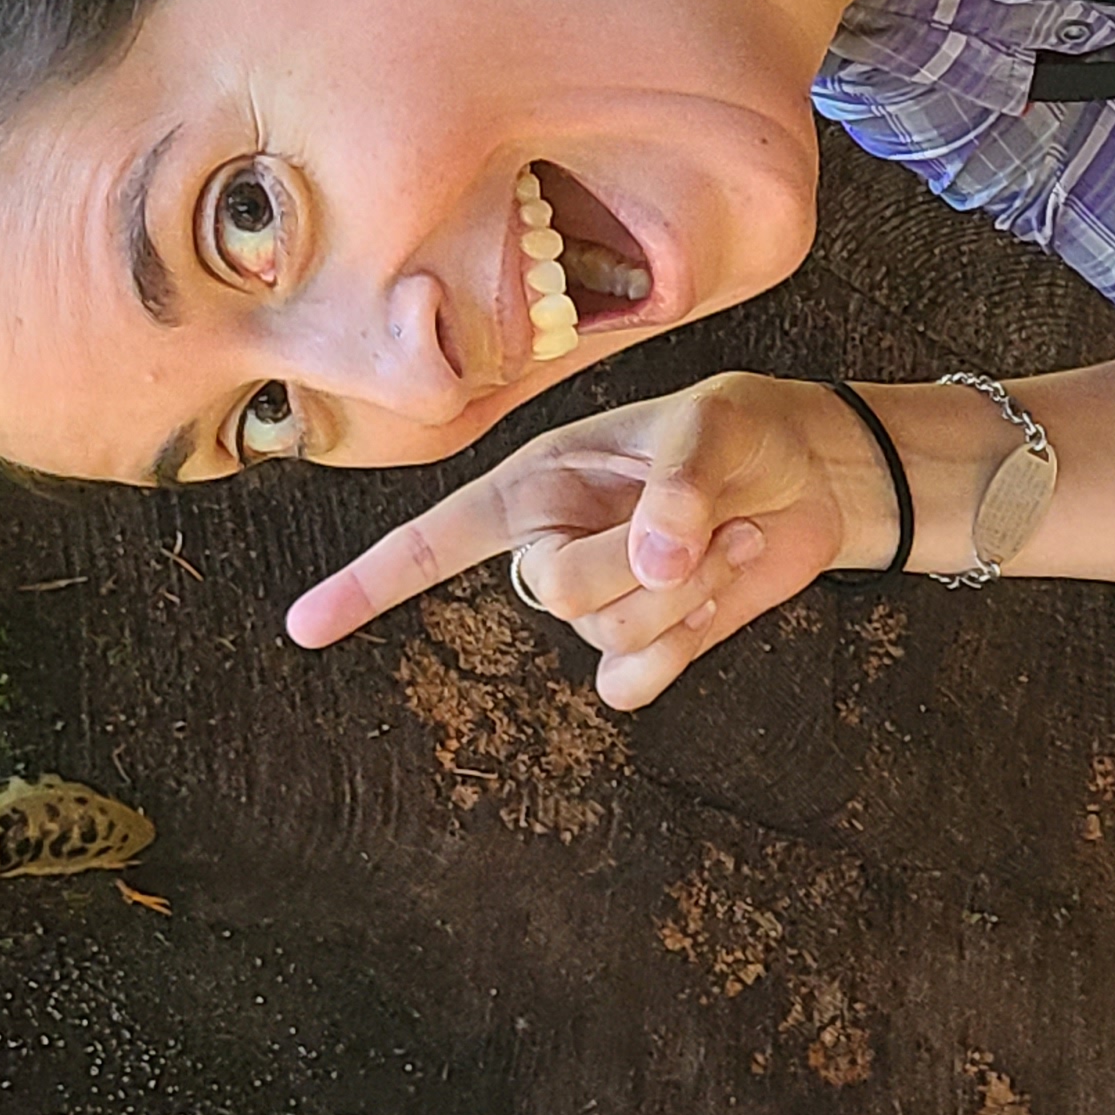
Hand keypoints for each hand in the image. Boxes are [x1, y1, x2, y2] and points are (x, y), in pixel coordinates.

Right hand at [286, 372, 868, 708]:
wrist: (813, 480)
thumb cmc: (743, 435)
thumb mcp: (712, 432)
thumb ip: (677, 486)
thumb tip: (652, 561)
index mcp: (535, 483)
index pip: (433, 538)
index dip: (367, 583)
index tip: (301, 628)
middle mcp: (551, 544)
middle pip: (555, 591)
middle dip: (635, 564)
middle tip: (700, 523)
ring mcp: (597, 603)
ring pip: (604, 636)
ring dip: (683, 596)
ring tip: (731, 539)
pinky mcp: (645, 647)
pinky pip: (631, 682)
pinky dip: (685, 646)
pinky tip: (722, 592)